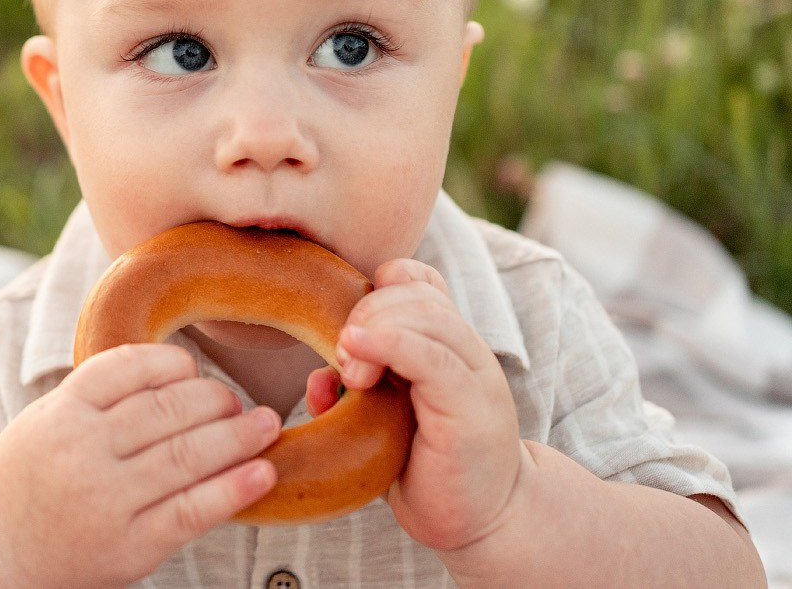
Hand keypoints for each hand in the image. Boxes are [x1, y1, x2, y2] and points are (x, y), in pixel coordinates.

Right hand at [0, 343, 280, 587]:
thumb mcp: (42, 424)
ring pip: (188, 455)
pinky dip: (234, 488)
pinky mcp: (129, 547)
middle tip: (236, 401)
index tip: (192, 369)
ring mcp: (106, 501)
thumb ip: (95, 398)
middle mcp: (82, 452)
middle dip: (215, 398)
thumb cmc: (24, 485)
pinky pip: (192, 510)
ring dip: (238, 436)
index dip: (171, 364)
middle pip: (168, 409)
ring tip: (264, 424)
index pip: (129, 368)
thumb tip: (176, 370)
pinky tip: (262, 473)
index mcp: (60, 413)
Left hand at [307, 259, 523, 550]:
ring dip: (374, 326)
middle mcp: (465, 351)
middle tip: (341, 352)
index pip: (418, 280)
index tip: (349, 325)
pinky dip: (391, 343)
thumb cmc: (427, 470)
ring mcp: (474, 376)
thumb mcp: (382, 421)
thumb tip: (317, 382)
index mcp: (445, 344)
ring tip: (349, 364)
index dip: (379, 286)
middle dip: (366, 308)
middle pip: (415, 291)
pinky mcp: (471, 408)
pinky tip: (359, 351)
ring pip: (426, 314)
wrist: (486, 523)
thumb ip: (355, 393)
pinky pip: (432, 357)